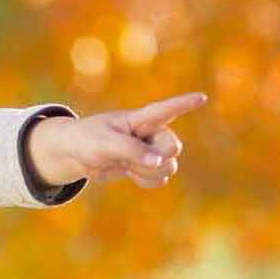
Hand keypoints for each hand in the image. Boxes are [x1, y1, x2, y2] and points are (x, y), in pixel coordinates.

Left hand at [27, 92, 206, 188]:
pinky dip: (148, 181)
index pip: (166, 110)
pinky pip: (162, 179)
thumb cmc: (88, 140)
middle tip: (132, 159)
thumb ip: (132, 150)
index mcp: (141, 119)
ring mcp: (150, 150)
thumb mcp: (105, 144)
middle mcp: (151, 132)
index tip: (201, 97)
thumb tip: (160, 163)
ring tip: (127, 166)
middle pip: (173, 147)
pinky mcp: (147, 166)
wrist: (78, 154)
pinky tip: (132, 175)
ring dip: (149, 172)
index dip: (184, 103)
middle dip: (156, 158)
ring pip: (169, 166)